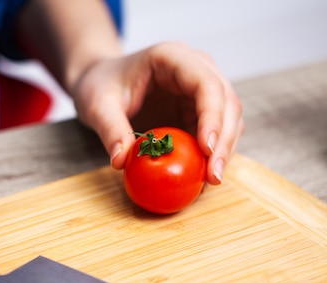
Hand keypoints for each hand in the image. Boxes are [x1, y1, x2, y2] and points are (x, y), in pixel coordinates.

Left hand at [69, 41, 243, 184]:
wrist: (101, 83)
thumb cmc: (100, 85)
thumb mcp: (97, 106)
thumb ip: (110, 130)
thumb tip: (122, 161)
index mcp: (172, 58)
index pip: (206, 83)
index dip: (212, 116)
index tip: (207, 149)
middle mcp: (195, 70)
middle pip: (226, 103)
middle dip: (224, 141)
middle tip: (213, 177)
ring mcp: (200, 92)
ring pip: (229, 120)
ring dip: (224, 151)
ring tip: (209, 181)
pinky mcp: (198, 112)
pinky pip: (215, 134)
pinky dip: (212, 155)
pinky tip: (202, 177)